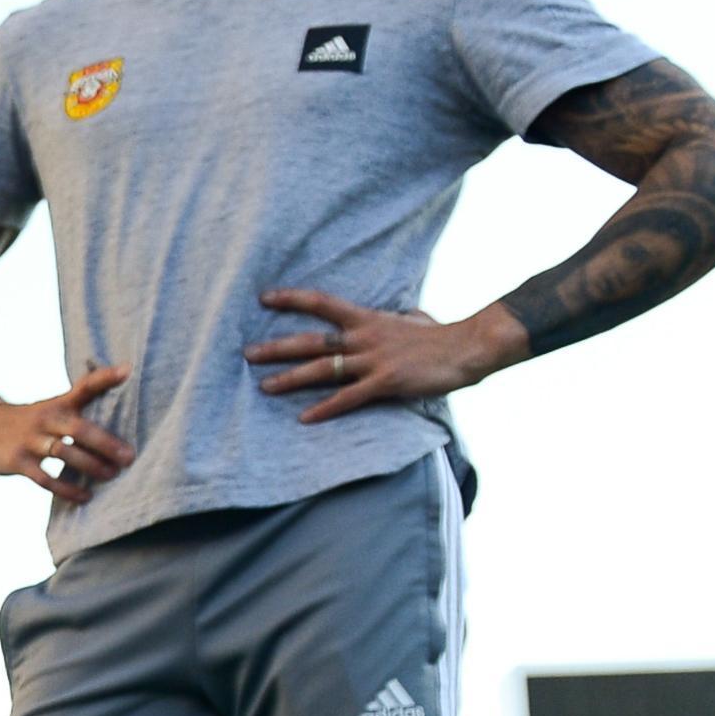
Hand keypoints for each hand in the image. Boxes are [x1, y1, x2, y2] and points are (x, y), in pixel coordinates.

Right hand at [0, 365, 133, 505]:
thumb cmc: (34, 421)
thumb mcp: (55, 406)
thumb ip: (85, 400)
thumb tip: (122, 383)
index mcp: (59, 404)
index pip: (84, 386)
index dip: (105, 378)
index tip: (127, 370)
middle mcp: (46, 419)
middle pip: (78, 428)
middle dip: (105, 443)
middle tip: (128, 458)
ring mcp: (30, 440)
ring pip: (63, 452)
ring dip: (89, 466)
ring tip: (110, 476)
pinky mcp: (17, 460)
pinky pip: (45, 478)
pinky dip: (66, 489)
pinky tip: (85, 496)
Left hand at [245, 290, 528, 422]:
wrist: (468, 348)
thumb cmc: (440, 336)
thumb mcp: (412, 319)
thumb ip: (397, 319)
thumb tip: (403, 315)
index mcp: (368, 319)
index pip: (322, 303)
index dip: (292, 299)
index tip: (264, 298)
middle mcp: (365, 337)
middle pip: (312, 341)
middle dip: (277, 347)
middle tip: (247, 353)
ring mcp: (374, 360)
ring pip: (323, 369)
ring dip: (291, 378)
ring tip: (264, 386)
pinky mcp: (386, 383)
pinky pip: (349, 398)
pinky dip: (325, 408)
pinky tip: (304, 418)